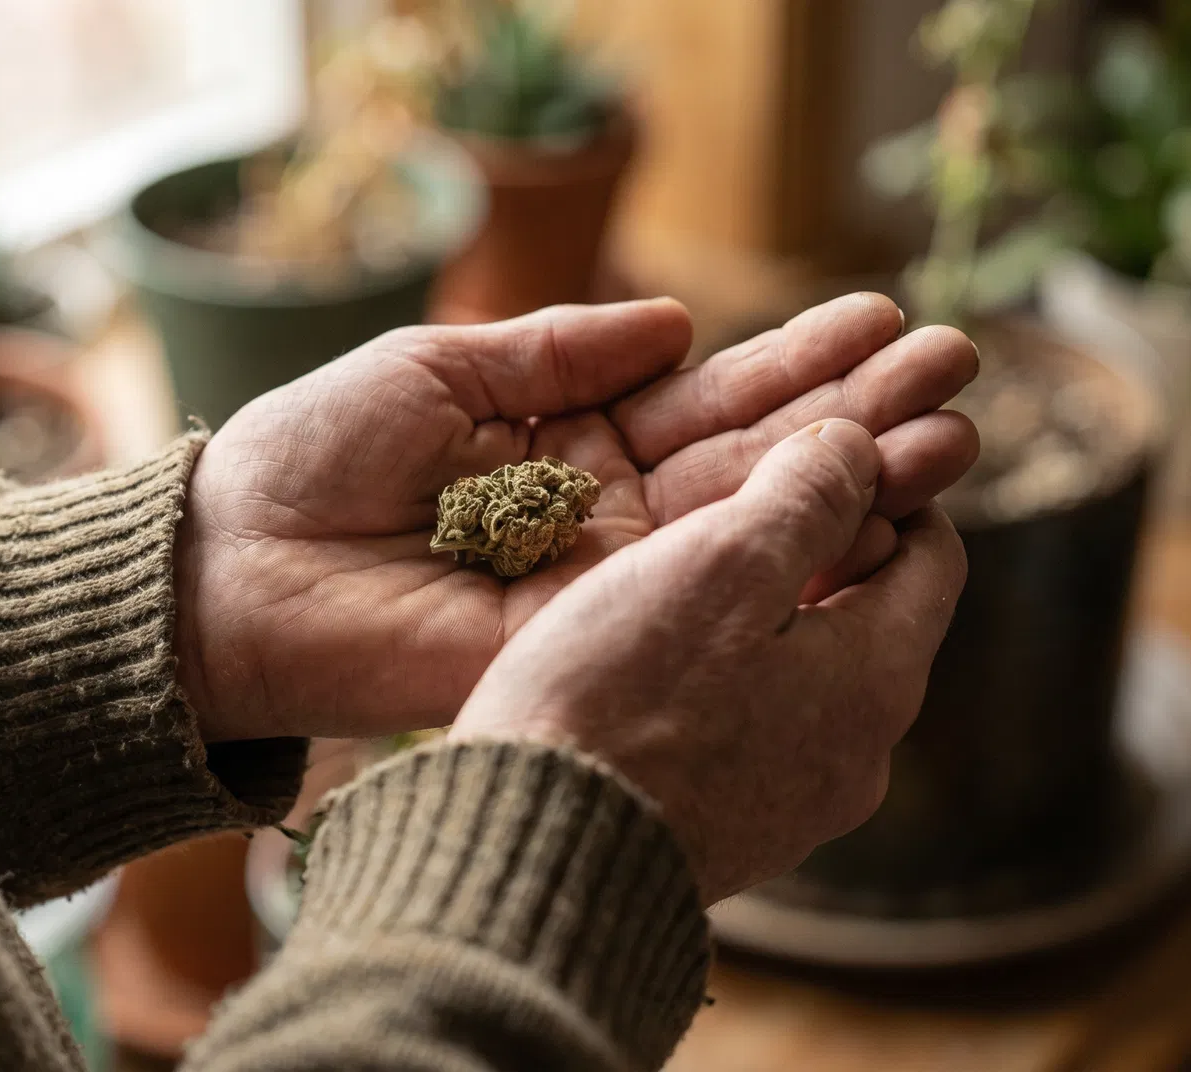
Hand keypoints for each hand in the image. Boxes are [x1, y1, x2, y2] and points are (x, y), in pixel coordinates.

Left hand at [176, 294, 977, 741]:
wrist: (234, 571)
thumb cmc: (313, 455)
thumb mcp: (442, 370)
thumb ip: (562, 352)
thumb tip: (679, 322)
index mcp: (569, 440)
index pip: (707, 400)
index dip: (795, 364)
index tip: (884, 323)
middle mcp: (603, 514)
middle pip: (752, 461)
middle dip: (856, 415)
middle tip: (957, 369)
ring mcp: (604, 580)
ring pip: (748, 528)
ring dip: (851, 481)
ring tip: (950, 429)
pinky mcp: (588, 635)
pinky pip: (700, 595)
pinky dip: (787, 560)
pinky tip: (872, 519)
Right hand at [450, 420, 968, 901]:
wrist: (537, 863)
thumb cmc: (622, 700)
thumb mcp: (719, 563)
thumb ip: (804, 495)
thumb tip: (857, 446)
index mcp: (879, 681)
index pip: (932, 554)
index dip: (881, 484)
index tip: (812, 450)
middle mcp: (858, 757)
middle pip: (867, 617)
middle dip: (817, 548)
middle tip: (735, 501)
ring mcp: (792, 808)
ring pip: (805, 675)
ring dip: (762, 617)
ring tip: (678, 576)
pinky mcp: (727, 837)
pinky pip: (748, 732)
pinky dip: (721, 680)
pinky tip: (647, 665)